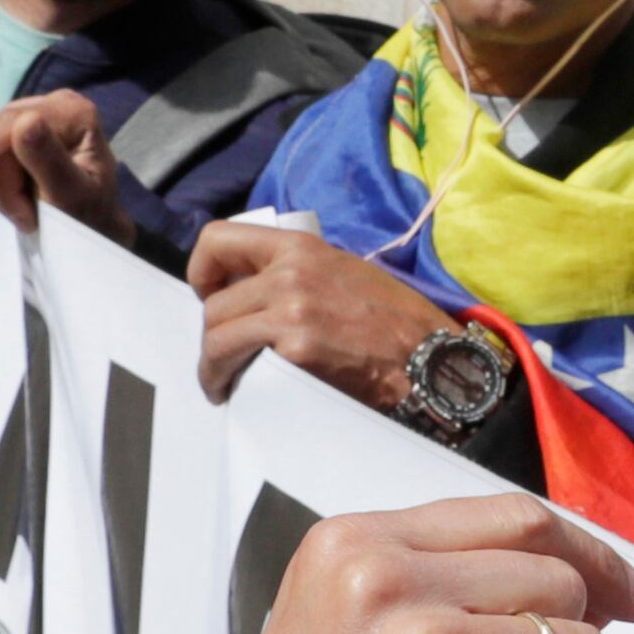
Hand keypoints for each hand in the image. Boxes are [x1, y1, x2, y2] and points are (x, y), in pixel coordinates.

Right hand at [0, 89, 130, 239]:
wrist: (89, 228)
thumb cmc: (89, 216)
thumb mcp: (73, 196)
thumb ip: (49, 161)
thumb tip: (25, 122)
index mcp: (73, 113)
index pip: (13, 119)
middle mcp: (51, 106)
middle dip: (1, 182)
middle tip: (26, 216)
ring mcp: (30, 119)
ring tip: (26, 212)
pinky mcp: (12, 137)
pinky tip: (15, 202)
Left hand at [190, 221, 454, 413]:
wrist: (431, 361)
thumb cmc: (397, 324)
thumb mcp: (344, 274)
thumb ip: (297, 274)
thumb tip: (252, 293)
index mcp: (301, 247)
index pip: (218, 239)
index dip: (202, 272)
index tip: (209, 297)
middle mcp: (290, 273)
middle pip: (214, 304)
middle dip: (211, 337)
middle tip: (222, 360)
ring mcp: (291, 311)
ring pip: (217, 337)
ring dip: (212, 365)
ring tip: (223, 383)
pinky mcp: (295, 351)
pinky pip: (238, 366)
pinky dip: (231, 382)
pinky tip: (240, 393)